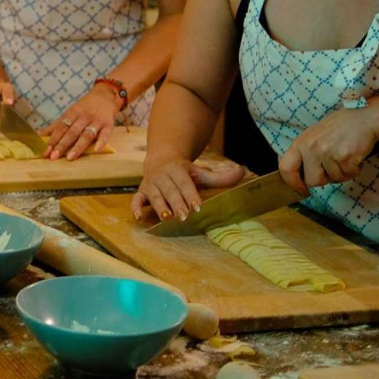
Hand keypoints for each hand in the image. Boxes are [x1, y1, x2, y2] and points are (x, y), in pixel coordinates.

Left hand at [40, 86, 119, 159]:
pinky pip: (105, 134)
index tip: (46, 152)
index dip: (53, 140)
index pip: (60, 127)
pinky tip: (96, 150)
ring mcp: (96, 121)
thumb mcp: (70, 112)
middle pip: (72, 132)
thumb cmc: (85, 107)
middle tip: (53, 157)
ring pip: (86, 135)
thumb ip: (56, 125)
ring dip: (78, 146)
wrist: (105, 96)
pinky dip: (101, 141)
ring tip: (70, 157)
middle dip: (62, 145)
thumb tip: (39, 134)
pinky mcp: (109, 124)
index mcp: (72, 113)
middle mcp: (84, 116)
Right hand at [131, 154, 246, 222]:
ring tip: (167, 218)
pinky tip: (139, 217)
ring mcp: (150, 184)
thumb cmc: (184, 171)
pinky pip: (136, 199)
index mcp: (177, 169)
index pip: (185, 183)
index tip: (198, 206)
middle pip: (170, 191)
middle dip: (177, 203)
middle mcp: (162, 176)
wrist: (160, 159)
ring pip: (154, 196)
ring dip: (160, 207)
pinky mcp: (142, 192)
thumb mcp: (200, 172)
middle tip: (185, 216)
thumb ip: (220, 177)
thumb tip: (242, 172)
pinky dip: (136, 207)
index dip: (191, 194)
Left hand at [278, 105, 378, 191]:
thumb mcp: (314, 136)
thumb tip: (299, 176)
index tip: (302, 189)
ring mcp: (329, 152)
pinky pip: (349, 175)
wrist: (364, 119)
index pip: (286, 168)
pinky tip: (354, 156)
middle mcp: (312, 147)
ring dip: (342, 172)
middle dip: (325, 178)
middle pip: (313, 181)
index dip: (292, 182)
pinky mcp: (346, 157)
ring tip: (345, 156)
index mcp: (301, 142)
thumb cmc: (339, 128)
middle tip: (333, 166)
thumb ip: (305, 153)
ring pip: (334, 179)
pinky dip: (354, 170)